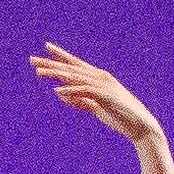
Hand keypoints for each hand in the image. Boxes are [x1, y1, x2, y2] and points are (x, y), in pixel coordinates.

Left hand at [30, 44, 161, 147]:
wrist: (140, 125)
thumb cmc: (119, 116)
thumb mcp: (95, 107)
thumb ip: (79, 100)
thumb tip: (60, 95)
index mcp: (98, 78)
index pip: (76, 64)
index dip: (61, 55)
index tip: (46, 47)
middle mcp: (100, 77)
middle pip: (71, 68)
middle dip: (51, 63)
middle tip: (32, 60)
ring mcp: (103, 86)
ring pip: (75, 77)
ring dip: (56, 74)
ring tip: (38, 72)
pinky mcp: (105, 96)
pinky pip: (84, 92)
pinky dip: (70, 91)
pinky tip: (57, 92)